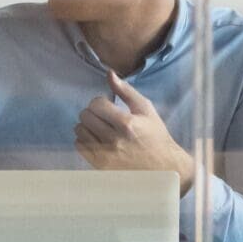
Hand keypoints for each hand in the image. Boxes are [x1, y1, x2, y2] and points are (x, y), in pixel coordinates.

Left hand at [74, 72, 195, 192]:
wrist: (162, 168)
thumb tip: (109, 74)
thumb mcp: (145, 109)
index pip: (96, 104)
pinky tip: (96, 138)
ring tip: (99, 127)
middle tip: (103, 116)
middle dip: (93, 112)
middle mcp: (114, 140)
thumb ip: (126, 90)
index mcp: (127, 124)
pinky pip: (79, 146)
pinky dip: (84, 139)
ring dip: (87, 125)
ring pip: (80, 130)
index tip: (108, 106)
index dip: (100, 101)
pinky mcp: (100, 166)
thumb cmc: (155, 136)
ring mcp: (106, 155)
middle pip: (86, 116)